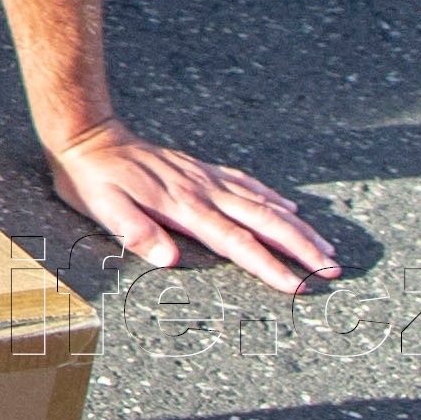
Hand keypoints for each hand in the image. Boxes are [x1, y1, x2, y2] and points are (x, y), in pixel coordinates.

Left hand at [46, 119, 338, 291]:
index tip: (299, 285)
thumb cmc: (93, 178)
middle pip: (262, 221)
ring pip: (262, 203)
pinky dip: (271, 197)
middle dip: (301, 247)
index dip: (268, 265)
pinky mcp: (199, 169)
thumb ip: (135, 231)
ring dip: (296, 226)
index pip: (236, 241)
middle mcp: (202, 191)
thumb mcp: (102, 208)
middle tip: (334, 270)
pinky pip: (245, 183)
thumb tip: (169, 258)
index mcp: (184, 207)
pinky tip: (289, 208)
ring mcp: (204, 178)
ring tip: (327, 247)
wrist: (86, 134)